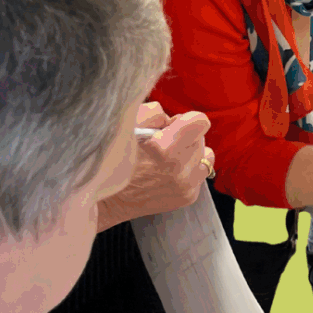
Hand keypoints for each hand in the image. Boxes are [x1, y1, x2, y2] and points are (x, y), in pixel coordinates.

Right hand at [98, 105, 212, 228]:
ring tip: (170, 157)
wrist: (107, 200)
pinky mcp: (188, 197)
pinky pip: (200, 173)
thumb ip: (153, 112)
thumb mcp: (126, 125)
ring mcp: (186, 186)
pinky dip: (190, 169)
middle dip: (185, 136)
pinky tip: (169, 171)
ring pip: (206, 156)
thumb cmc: (112, 160)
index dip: (185, 119)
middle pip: (201, 138)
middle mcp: (180, 170)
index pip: (200, 122)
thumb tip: (171, 118)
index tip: (171, 125)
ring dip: (192, 152)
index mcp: (165, 149)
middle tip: (164, 142)